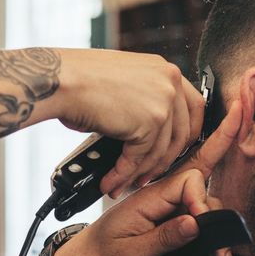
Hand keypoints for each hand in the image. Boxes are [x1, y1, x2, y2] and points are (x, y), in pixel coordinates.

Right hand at [40, 49, 205, 198]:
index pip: (193, 107)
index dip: (186, 135)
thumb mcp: (123, 81)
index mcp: (166, 70)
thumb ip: (142, 99)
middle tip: (149, 176)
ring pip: (161, 150)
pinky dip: (124, 174)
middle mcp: (170, 82)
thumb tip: (144, 129)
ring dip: (142, 173)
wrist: (61, 80)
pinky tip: (111, 181)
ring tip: (126, 185)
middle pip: (183, 133)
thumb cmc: (79, 79)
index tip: (174, 152)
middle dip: (165, 161)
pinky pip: (140, 158)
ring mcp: (163, 101)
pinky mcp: (150, 122)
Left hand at [53, 99, 248, 255]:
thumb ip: (164, 238)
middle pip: (201, 190)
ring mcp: (163, 209)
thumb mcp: (130, 254)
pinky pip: (194, 216)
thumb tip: (196, 223)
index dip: (201, 202)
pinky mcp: (166, 220)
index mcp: (146, 199)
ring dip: (216, 226)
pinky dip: (208, 230)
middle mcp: (158, 199)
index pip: (188, 181)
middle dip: (217, 214)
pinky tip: (217, 249)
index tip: (203, 230)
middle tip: (225, 248)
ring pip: (202, 205)